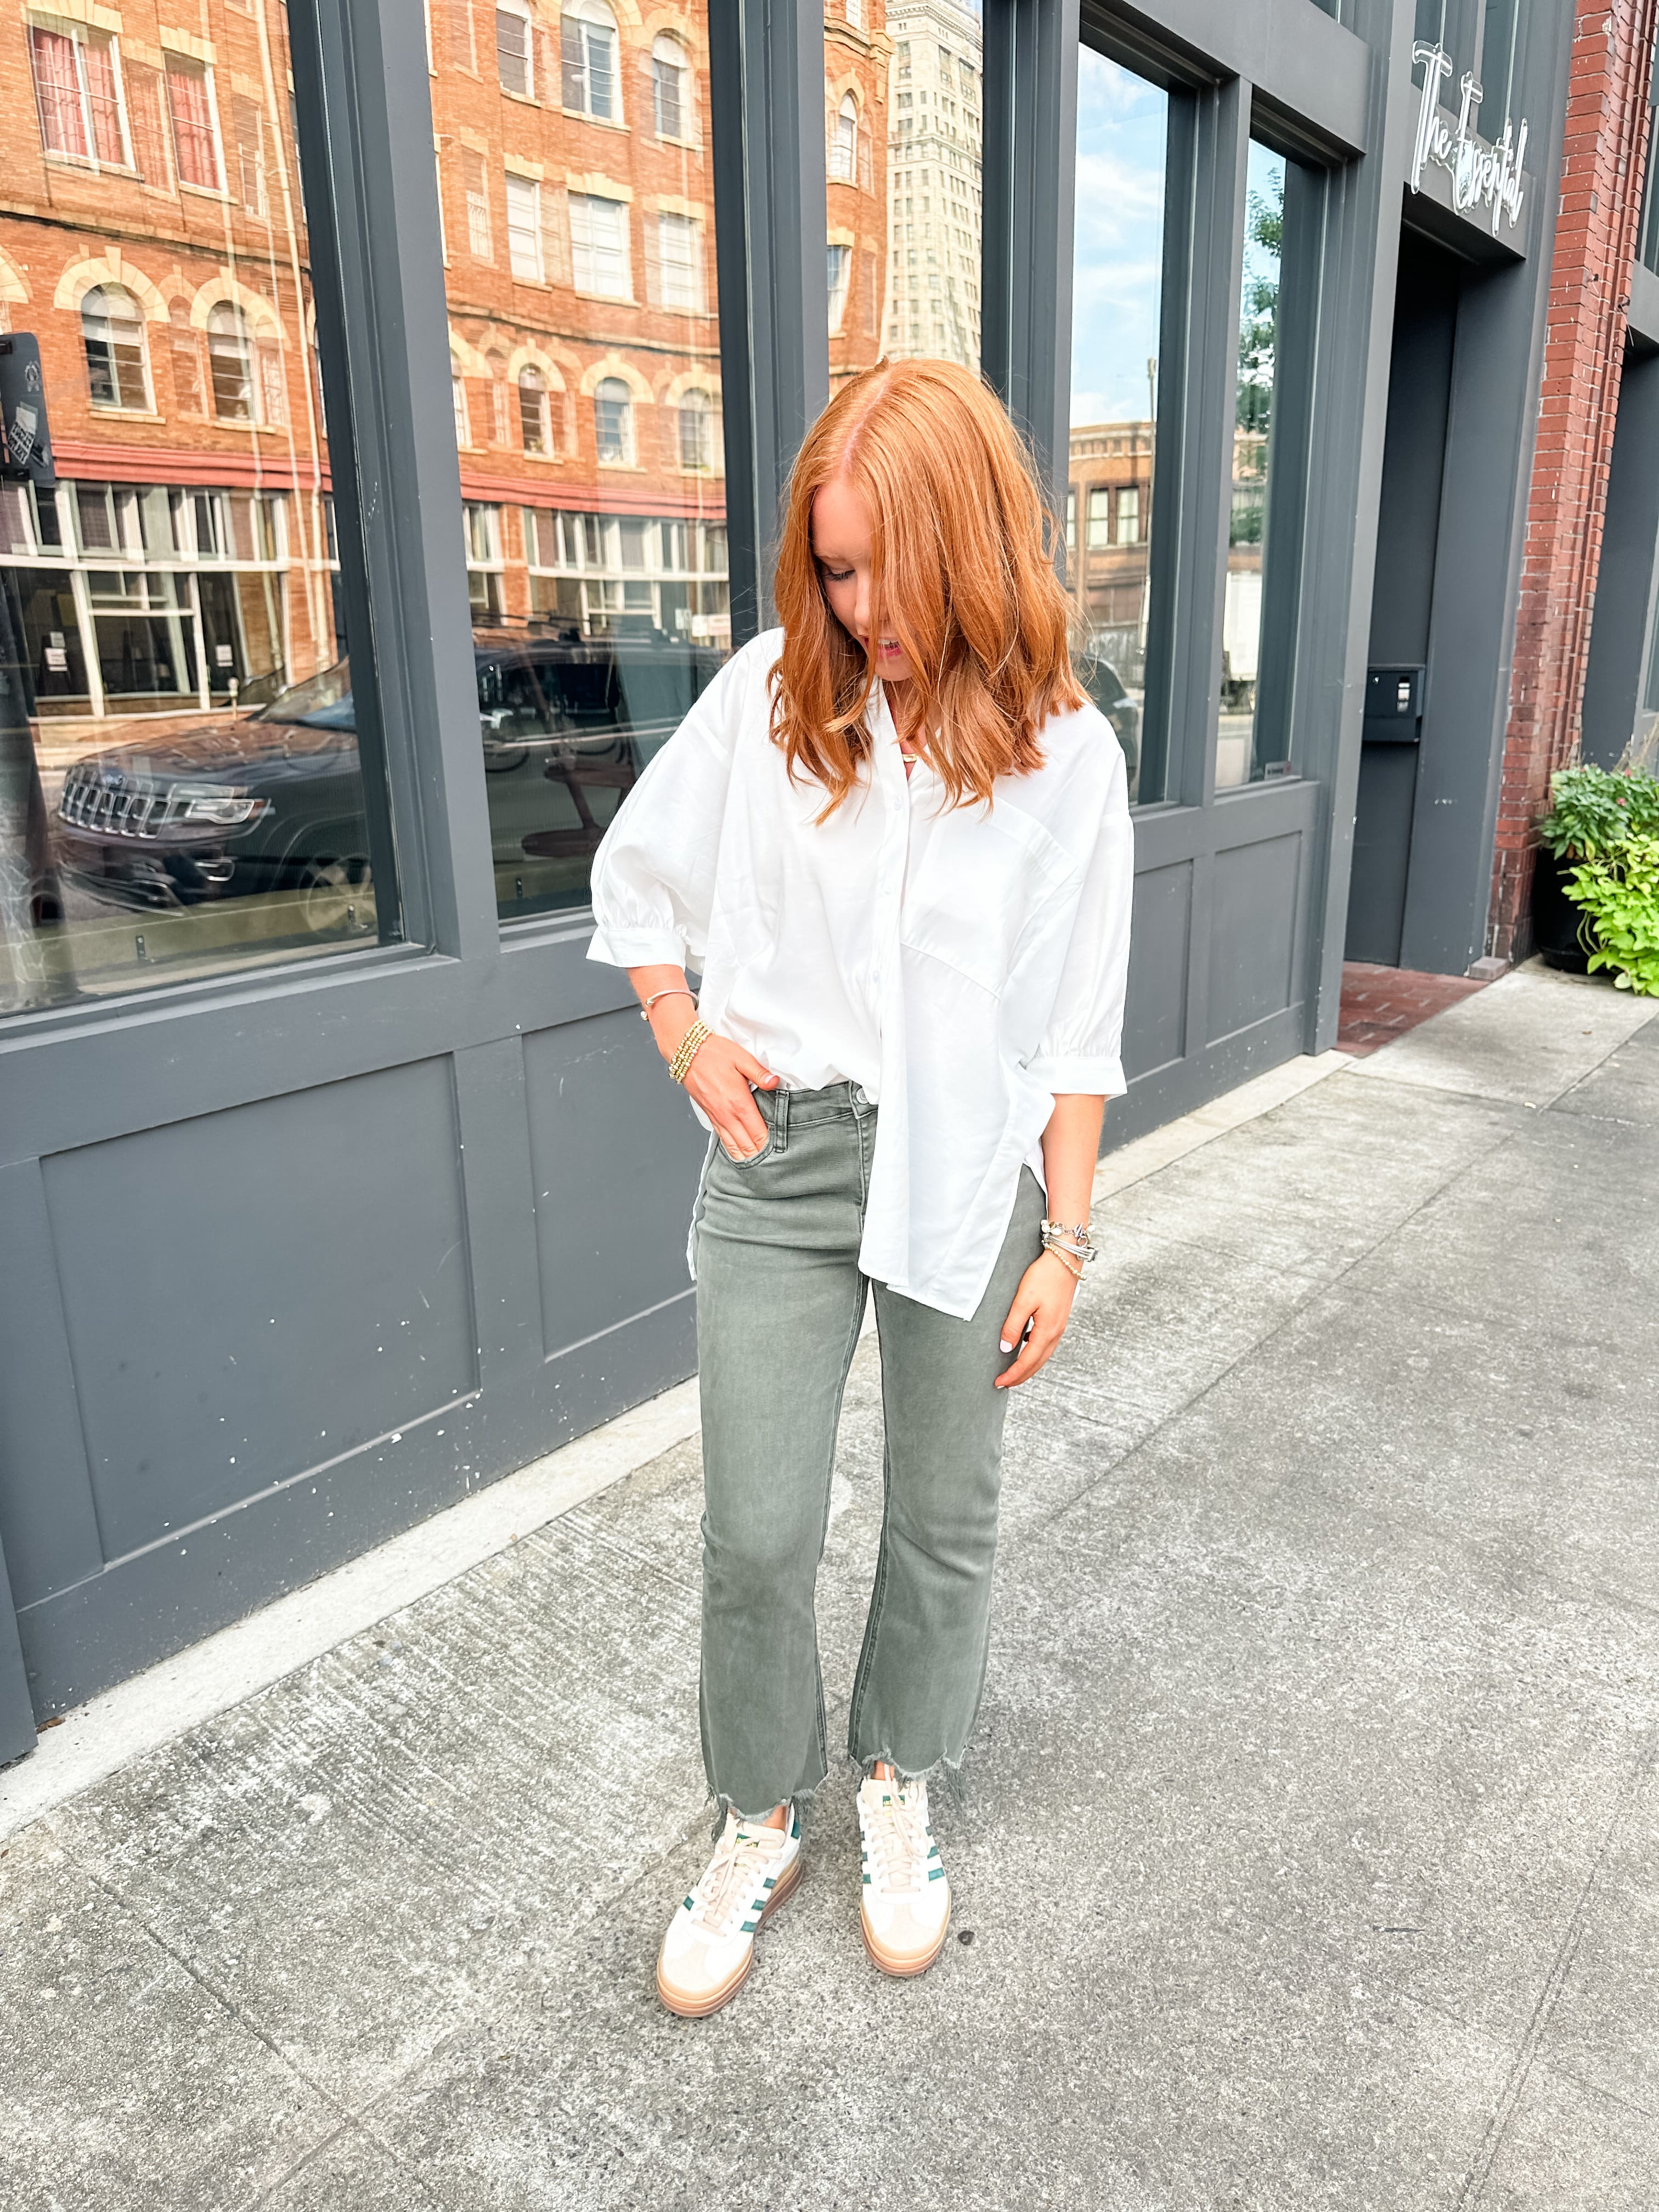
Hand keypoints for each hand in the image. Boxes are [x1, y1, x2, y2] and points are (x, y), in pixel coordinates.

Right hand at [651, 1004, 777, 1158]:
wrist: (687, 1052)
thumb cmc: (714, 1054)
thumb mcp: (742, 1058)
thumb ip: (760, 1073)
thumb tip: (775, 1082)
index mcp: (739, 1103)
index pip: (758, 1134)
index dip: (770, 1145)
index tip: (780, 1149)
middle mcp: (727, 1115)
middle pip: (747, 1146)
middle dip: (760, 1154)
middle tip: (773, 1158)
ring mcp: (717, 1117)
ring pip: (733, 1147)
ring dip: (746, 1156)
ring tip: (758, 1160)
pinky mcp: (709, 1116)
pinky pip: (722, 1139)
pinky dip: (732, 1148)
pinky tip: (740, 1151)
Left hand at [993, 1249, 1080, 1388]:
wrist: (1066, 1259)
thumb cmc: (1043, 1276)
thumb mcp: (1023, 1300)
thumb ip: (1013, 1325)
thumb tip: (1006, 1348)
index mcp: (1047, 1331)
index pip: (1027, 1361)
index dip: (1013, 1374)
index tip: (999, 1382)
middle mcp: (1056, 1332)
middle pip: (1037, 1363)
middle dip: (1021, 1376)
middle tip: (1004, 1384)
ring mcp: (1060, 1326)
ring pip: (1043, 1355)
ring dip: (1029, 1366)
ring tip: (1014, 1372)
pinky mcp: (1059, 1319)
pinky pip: (1047, 1344)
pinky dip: (1036, 1353)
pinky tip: (1026, 1347)